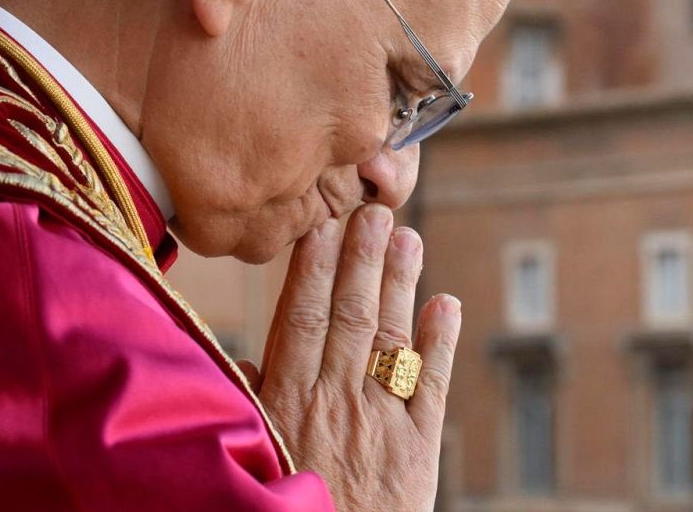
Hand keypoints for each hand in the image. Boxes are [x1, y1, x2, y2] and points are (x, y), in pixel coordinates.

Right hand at [247, 204, 460, 510]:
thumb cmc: (282, 508)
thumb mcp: (251, 452)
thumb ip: (252, 402)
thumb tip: (246, 358)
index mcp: (289, 402)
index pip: (302, 319)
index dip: (314, 269)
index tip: (321, 226)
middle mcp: (338, 403)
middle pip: (352, 317)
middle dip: (362, 260)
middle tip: (373, 211)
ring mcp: (383, 422)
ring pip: (392, 339)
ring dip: (401, 285)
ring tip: (408, 238)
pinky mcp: (419, 449)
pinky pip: (433, 386)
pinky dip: (442, 344)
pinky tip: (446, 305)